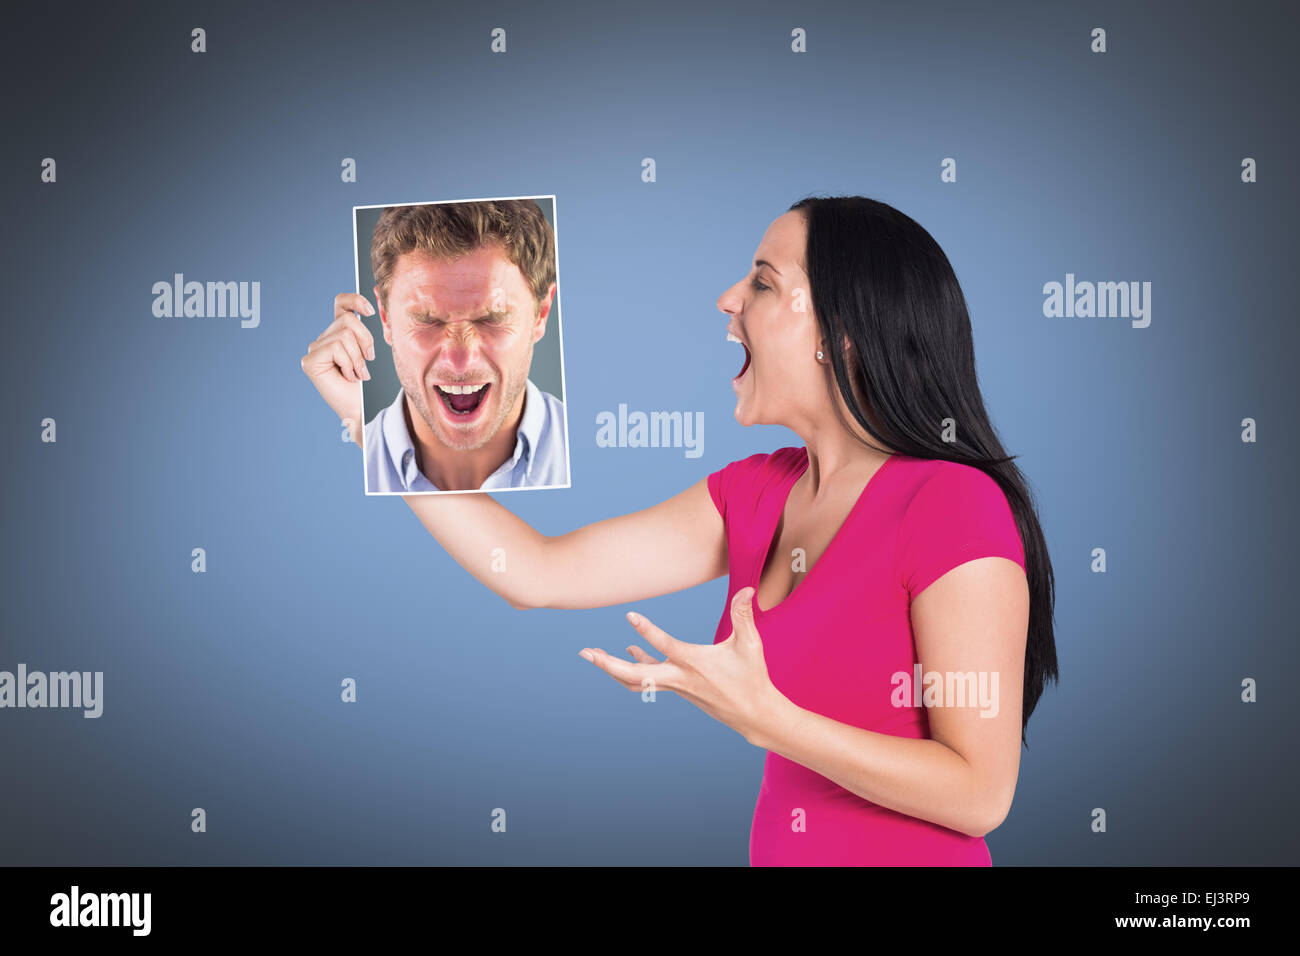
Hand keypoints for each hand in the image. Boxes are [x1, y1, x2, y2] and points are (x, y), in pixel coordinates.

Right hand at [301, 293, 376, 445]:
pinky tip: (347, 377)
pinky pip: (336, 348)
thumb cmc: (367, 385)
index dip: (355, 300)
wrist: (361, 409)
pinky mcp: (310, 360)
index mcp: (338, 333)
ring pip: (344, 335)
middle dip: (365, 340)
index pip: (341, 304)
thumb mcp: (369, 351)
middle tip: (367, 362)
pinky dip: (349, 364)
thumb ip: (366, 331)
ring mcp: (314, 349)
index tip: (371, 312)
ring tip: (357, 373)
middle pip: (348, 320)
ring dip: (358, 358)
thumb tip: (372, 308)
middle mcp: (323, 338)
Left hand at [578, 587, 786, 746]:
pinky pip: (648, 678)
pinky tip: (629, 651)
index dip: (647, 631)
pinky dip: (634, 665)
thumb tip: (747, 589)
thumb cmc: (751, 678)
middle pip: (634, 674)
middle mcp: (678, 677)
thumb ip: (743, 616)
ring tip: (592, 654)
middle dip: (608, 664)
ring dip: (613, 667)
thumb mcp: (750, 645)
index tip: (629, 615)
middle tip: (585, 652)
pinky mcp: (677, 687)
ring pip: (636, 679)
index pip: (665, 646)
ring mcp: (675, 685)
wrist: (753, 713)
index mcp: (694, 663)